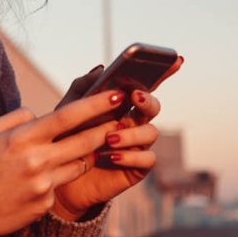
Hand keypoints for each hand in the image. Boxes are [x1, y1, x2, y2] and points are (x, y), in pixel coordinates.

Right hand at [0, 88, 127, 236]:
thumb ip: (18, 119)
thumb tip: (41, 115)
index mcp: (22, 139)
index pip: (67, 116)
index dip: (95, 104)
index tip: (115, 95)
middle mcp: (36, 161)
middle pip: (85, 141)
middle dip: (105, 129)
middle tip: (120, 119)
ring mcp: (43, 186)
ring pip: (79, 165)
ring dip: (82, 155)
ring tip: (75, 149)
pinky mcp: (44, 206)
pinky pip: (61, 186)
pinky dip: (56, 179)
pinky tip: (36, 181)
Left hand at [52, 56, 182, 220]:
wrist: (60, 177)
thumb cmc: (66, 139)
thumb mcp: (68, 110)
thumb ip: (83, 87)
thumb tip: (102, 68)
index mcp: (121, 105)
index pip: (146, 85)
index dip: (164, 72)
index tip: (176, 59)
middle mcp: (134, 122)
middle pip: (152, 106)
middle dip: (146, 100)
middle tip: (132, 97)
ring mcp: (137, 144)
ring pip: (151, 132)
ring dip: (131, 133)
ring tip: (108, 137)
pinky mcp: (137, 167)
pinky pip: (147, 158)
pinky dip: (130, 155)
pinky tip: (111, 156)